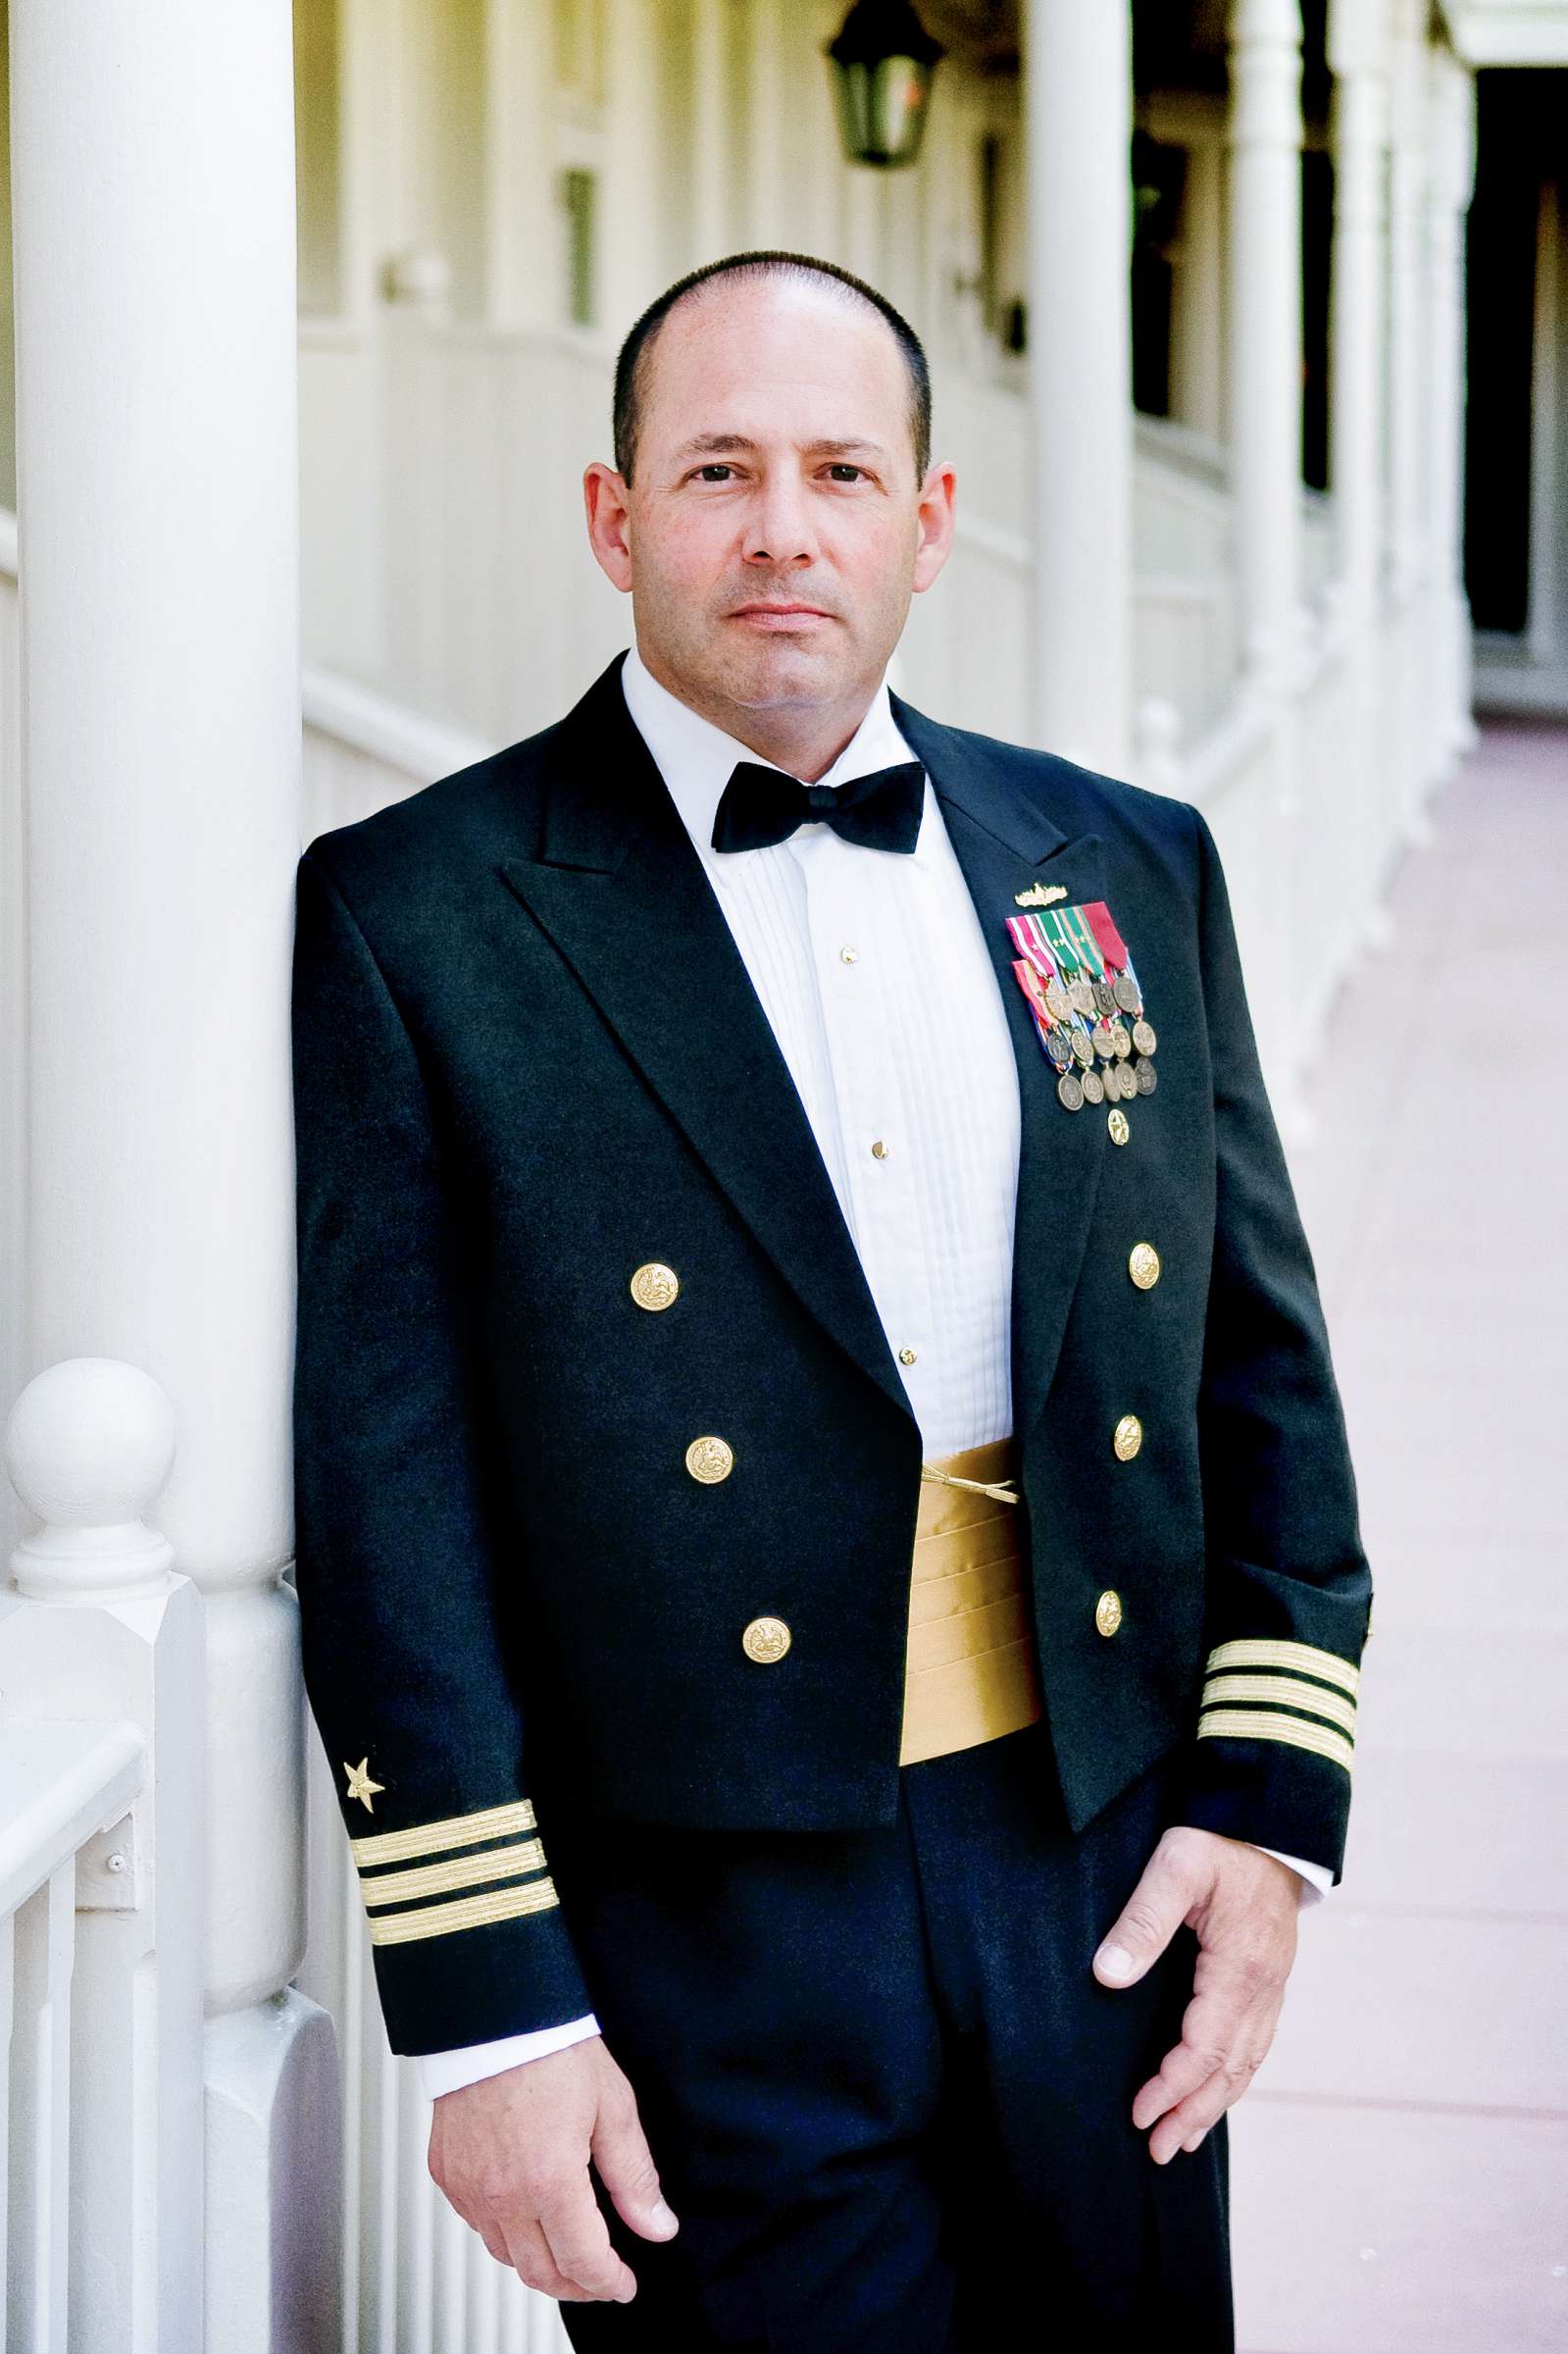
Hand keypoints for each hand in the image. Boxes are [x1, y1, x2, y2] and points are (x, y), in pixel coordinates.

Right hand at [428, 2034, 678, 2300]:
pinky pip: (477, 2224)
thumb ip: (634, 2177)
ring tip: (567, 2250)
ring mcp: (468, 2186)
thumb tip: (657, 2226)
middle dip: (577, 2286)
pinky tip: (527, 2214)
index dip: (608, 2283)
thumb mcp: (612, 2108)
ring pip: (505, 2254)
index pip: (582, 2261)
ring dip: (540, 2262)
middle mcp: (502, 2193)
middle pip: (540, 2272)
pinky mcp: (446, 2173)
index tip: (624, 2286)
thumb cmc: (552, 2048)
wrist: (495, 2010)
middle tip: (601, 2279)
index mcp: (549, 2180)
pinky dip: (505, 2233)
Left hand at [1092, 1826, 1299, 2165]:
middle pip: (1230, 2069)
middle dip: (1192, 2112)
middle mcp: (1264, 1988)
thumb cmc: (1219, 1842)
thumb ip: (1143, 1920)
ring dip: (1214, 2105)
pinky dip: (1233, 2079)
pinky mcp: (1268, 1983)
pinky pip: (1255, 2045)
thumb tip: (1108, 1977)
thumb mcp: (1175, 1866)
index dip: (1172, 2086)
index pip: (1205, 2046)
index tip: (1139, 2112)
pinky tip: (1216, 2094)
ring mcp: (1272, 1988)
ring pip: (1247, 2064)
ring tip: (1183, 2140)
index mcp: (1240, 1968)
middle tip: (1157, 2151)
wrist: (1270, 1825)